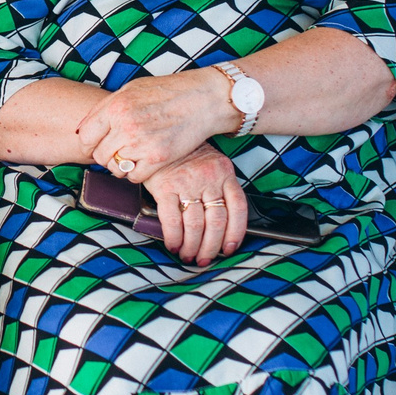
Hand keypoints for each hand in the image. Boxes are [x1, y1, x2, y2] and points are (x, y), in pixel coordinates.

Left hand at [78, 71, 235, 182]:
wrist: (202, 98)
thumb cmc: (167, 91)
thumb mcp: (130, 90)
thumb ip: (106, 108)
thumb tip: (82, 128)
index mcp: (115, 107)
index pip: (86, 137)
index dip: (88, 145)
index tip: (95, 146)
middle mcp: (126, 126)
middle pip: (100, 156)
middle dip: (105, 157)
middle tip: (116, 152)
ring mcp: (142, 143)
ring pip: (116, 169)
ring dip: (121, 167)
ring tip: (132, 157)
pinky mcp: (158, 158)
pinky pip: (134, 178)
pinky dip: (136, 174)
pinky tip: (143, 163)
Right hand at [143, 144, 249, 265]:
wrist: (158, 135)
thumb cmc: (186, 154)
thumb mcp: (211, 164)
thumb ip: (219, 187)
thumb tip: (222, 226)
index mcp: (224, 173)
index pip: (238, 208)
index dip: (235, 233)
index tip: (229, 249)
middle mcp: (208, 178)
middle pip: (216, 222)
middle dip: (211, 247)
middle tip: (204, 259)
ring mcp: (187, 183)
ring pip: (195, 225)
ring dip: (192, 247)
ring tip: (188, 256)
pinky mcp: (165, 187)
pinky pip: (172, 220)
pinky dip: (174, 237)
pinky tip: (174, 245)